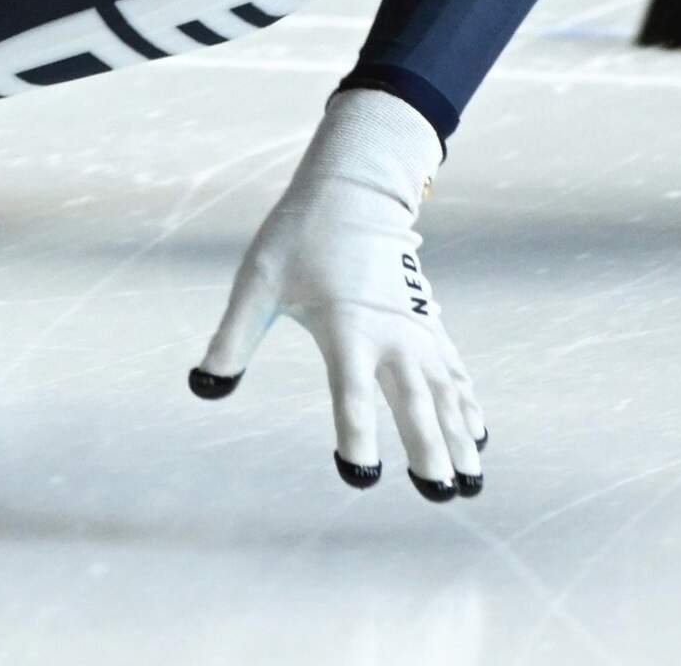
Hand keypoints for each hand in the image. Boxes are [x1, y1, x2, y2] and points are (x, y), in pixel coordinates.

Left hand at [189, 88, 487, 501]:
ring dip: (458, 435)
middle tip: (441, 493)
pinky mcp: (427, 322)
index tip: (360, 473)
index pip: (351, 394)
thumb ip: (232, 337)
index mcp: (346, 327)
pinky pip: (454, 370)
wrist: (355, 188)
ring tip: (472, 480)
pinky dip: (466, 403)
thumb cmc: (299, 236)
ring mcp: (416, 328)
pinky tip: (477, 433)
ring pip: (444, 392)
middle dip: (429, 450)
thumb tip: (203, 385)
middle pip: (414, 402)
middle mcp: (389, 334)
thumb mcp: (257, 282)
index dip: (355, 436)